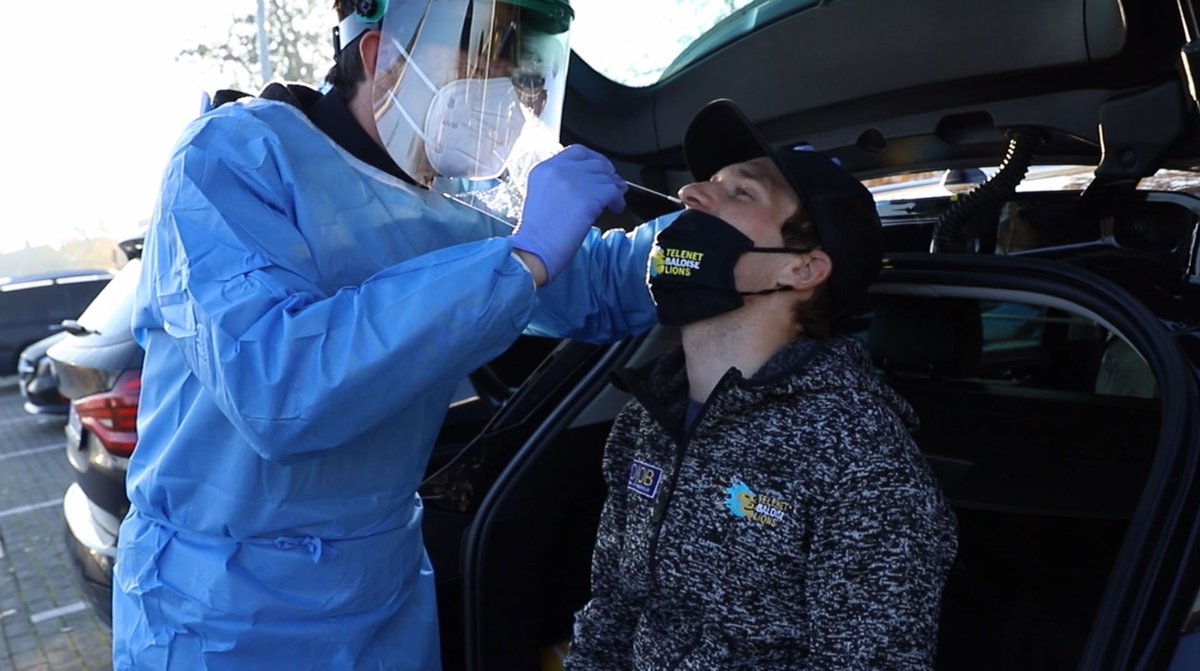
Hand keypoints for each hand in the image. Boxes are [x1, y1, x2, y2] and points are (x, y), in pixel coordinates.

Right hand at [510, 144, 627, 283]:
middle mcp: (559, 170)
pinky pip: (613, 191)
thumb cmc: (538, 232)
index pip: (577, 151)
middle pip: (595, 162)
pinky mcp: (588, 196)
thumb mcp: (543, 195)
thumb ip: (562, 181)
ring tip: (614, 201)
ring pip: (606, 177)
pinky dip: (618, 200)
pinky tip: (615, 208)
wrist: (535, 249)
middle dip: (607, 175)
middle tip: (613, 186)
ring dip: (614, 189)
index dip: (594, 160)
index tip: (601, 170)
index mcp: (545, 168)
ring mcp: (574, 182)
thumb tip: (590, 180)